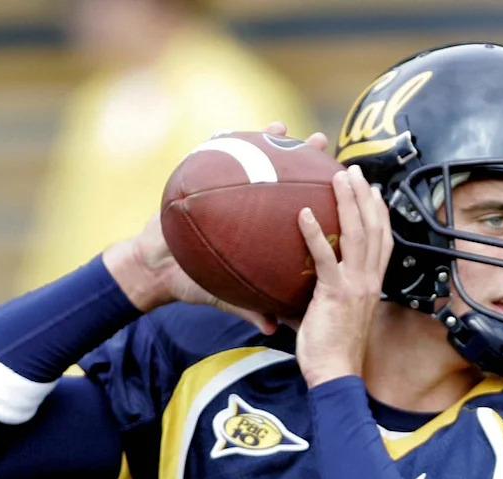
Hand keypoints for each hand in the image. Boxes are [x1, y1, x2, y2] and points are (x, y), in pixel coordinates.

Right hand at [103, 122, 328, 330]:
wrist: (158, 271)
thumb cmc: (195, 282)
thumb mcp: (227, 296)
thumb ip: (253, 307)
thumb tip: (275, 327)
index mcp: (262, 232)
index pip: (298, 213)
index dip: (321, 204)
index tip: (344, 197)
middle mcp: (252, 207)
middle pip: (286, 179)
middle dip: (308, 162)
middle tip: (324, 148)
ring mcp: (229, 190)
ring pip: (253, 158)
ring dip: (270, 141)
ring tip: (283, 128)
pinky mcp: (201, 179)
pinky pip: (213, 155)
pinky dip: (221, 140)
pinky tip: (225, 130)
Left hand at [295, 165, 392, 387]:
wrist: (336, 376)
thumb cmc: (332, 353)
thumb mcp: (334, 317)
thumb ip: (324, 296)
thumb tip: (297, 285)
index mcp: (371, 286)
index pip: (383, 242)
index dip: (380, 213)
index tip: (373, 191)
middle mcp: (368, 281)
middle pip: (373, 228)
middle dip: (365, 195)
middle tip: (353, 171)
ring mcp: (354, 286)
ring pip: (356, 234)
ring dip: (348, 202)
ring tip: (338, 177)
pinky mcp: (334, 293)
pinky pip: (325, 257)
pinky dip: (314, 234)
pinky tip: (304, 213)